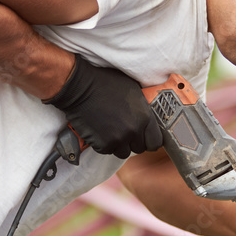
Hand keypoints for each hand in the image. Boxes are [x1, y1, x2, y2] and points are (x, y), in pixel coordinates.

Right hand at [43, 56, 162, 158]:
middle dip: (133, 142)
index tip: (143, 137)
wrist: (80, 87)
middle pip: (139, 149)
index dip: (149, 140)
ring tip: (110, 130)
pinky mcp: (102, 145)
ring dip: (118, 145)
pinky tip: (100, 130)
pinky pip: (108, 151)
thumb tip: (151, 119)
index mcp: (144, 117)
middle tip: (123, 130)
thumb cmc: (106, 83)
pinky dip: (104, 144)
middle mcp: (133, 131)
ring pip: (123, 152)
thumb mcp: (133, 90)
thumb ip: (144, 109)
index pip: (156, 142)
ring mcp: (118, 139)